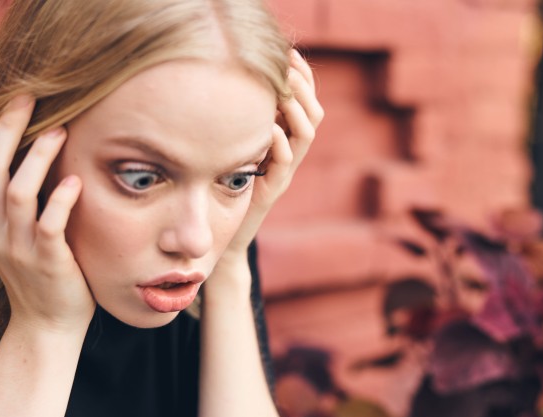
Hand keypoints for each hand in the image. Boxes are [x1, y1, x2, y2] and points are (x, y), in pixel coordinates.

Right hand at [0, 93, 95, 334]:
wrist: (48, 324)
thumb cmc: (37, 270)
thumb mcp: (10, 232)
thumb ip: (7, 197)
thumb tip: (21, 148)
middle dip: (5, 129)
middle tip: (28, 99)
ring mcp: (18, 248)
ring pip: (17, 193)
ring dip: (37, 157)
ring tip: (59, 131)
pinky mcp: (48, 262)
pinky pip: (49, 226)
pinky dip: (61, 200)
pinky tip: (76, 181)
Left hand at [221, 50, 324, 259]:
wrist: (228, 235)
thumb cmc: (228, 187)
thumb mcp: (238, 147)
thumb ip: (247, 123)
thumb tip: (238, 84)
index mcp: (286, 141)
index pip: (306, 105)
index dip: (304, 79)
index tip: (291, 55)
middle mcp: (290, 155)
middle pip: (313, 116)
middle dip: (304, 88)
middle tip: (289, 68)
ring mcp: (283, 172)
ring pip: (305, 136)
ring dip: (296, 110)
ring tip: (283, 92)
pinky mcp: (270, 189)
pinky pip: (285, 163)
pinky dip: (279, 142)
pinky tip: (268, 128)